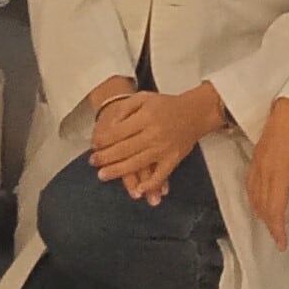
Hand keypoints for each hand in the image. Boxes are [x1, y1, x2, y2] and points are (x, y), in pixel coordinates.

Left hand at [89, 83, 222, 204]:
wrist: (195, 112)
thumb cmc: (166, 105)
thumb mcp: (143, 97)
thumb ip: (125, 108)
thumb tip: (110, 125)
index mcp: (145, 117)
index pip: (118, 132)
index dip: (103, 140)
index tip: (94, 145)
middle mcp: (153, 133)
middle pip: (124, 149)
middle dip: (106, 158)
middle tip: (93, 162)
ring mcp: (164, 148)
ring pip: (137, 164)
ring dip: (118, 172)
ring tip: (103, 175)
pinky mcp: (173, 159)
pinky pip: (161, 175)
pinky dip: (150, 185)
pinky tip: (138, 191)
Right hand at [248, 99, 288, 245]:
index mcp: (281, 172)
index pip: (274, 209)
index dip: (277, 229)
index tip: (282, 244)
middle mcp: (265, 169)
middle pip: (261, 205)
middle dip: (269, 224)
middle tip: (280, 237)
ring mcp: (257, 162)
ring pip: (253, 195)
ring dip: (261, 212)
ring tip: (271, 224)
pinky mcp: (255, 157)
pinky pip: (249, 183)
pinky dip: (254, 198)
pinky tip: (261, 203)